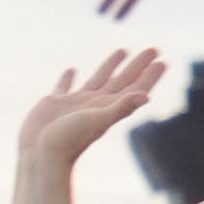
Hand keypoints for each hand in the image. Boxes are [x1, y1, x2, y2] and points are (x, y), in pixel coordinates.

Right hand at [17, 46, 169, 170]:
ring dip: (111, 66)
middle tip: (154, 49)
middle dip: (138, 65)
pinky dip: (68, 78)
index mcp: (109, 107)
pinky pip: (64, 86)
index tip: (163, 60)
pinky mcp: (55, 103)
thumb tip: (147, 96)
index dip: (149, 75)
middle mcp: (96, 104)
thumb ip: (121, 108)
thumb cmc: (69, 140)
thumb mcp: (97, 121)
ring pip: (98, 79)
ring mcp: (76, 104)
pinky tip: (72, 69)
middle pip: (123, 80)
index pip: (135, 87)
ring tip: (123, 50)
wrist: (40, 155)